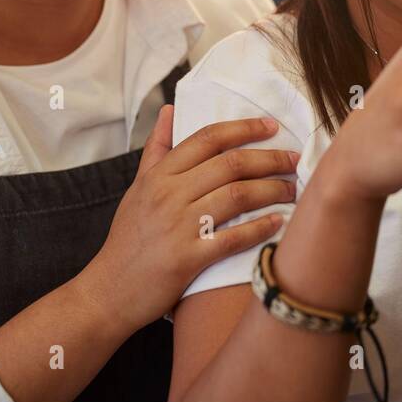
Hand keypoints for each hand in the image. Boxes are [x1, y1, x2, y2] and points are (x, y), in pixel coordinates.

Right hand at [86, 107, 299, 328]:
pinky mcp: (186, 259)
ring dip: (272, 190)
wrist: (109, 291)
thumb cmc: (129, 238)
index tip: (271, 127)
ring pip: (237, 196)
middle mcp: (168, 195)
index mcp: (158, 175)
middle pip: (230, 164)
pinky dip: (260, 228)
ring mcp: (177, 227)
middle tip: (293, 159)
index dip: (244, 128)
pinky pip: (233, 238)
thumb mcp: (137, 188)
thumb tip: (169, 110)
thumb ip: (157, 148)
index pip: (207, 139)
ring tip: (292, 189)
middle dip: (270, 158)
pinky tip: (279, 222)